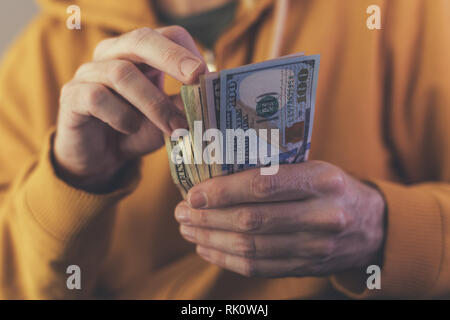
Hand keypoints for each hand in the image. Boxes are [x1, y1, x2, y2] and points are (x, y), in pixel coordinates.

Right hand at [54, 26, 205, 191]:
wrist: (98, 160)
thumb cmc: (134, 132)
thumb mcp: (166, 119)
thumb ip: (184, 105)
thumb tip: (213, 95)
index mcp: (139, 55)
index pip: (165, 35)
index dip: (187, 51)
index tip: (207, 75)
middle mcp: (112, 55)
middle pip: (141, 40)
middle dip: (172, 57)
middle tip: (196, 76)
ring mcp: (88, 73)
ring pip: (121, 73)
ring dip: (154, 103)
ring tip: (174, 127)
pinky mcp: (72, 96)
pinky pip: (97, 97)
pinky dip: (120, 114)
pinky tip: (130, 128)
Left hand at [175, 161, 385, 276]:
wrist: (372, 226)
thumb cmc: (332, 188)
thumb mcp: (314, 167)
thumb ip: (274, 171)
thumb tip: (217, 173)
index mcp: (322, 180)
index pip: (263, 185)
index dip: (223, 192)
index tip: (193, 194)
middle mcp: (322, 215)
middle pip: (252, 221)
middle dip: (208, 218)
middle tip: (181, 212)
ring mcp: (316, 247)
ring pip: (251, 249)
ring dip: (212, 240)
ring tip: (188, 230)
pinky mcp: (307, 268)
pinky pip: (259, 268)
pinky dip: (227, 259)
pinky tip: (207, 249)